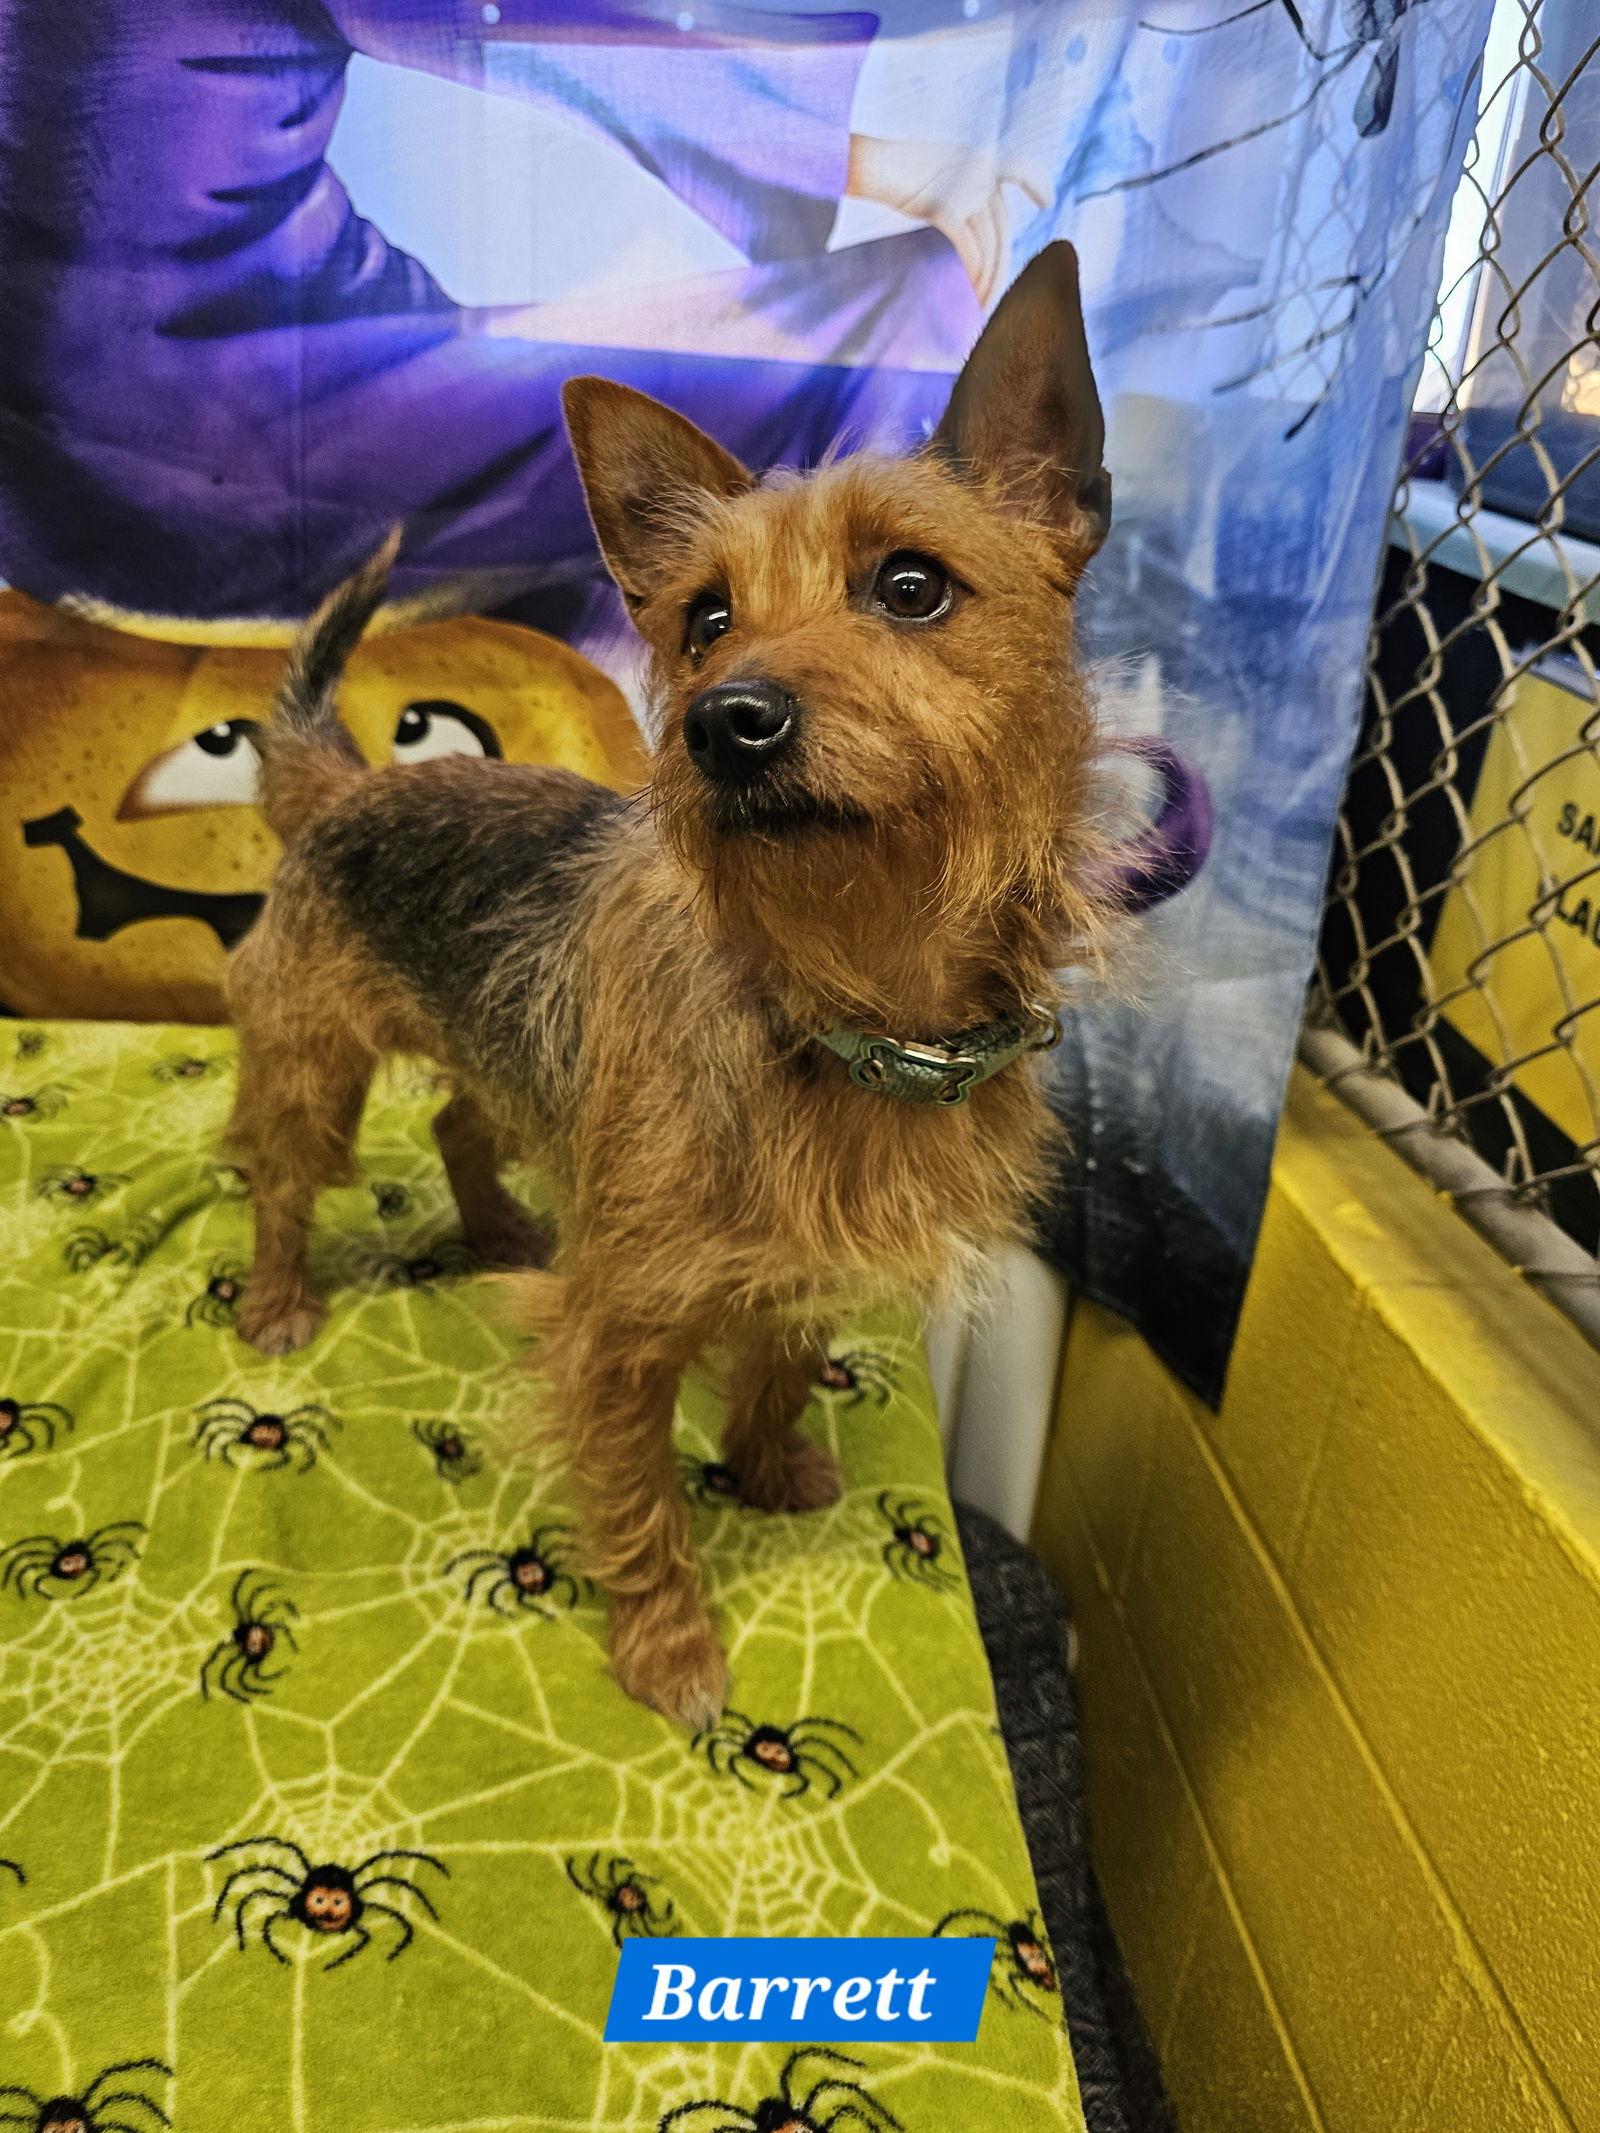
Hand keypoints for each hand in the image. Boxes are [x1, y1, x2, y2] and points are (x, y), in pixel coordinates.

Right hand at [846, 136, 1049, 305]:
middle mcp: (978, 168)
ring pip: (987, 242)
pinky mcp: (944, 205)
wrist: (870, 165)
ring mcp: (963, 185)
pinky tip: (973, 290)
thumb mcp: (941, 179)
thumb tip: (979, 240)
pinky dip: (973, 269)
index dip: (1035, 183)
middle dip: (1002, 269)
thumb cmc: (899, 177)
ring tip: (983, 307)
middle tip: (998, 302)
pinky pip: (968, 245)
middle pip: (1001, 227)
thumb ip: (966, 197)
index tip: (1046, 201)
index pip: (1018, 170)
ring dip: (986, 279)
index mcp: (980, 158)